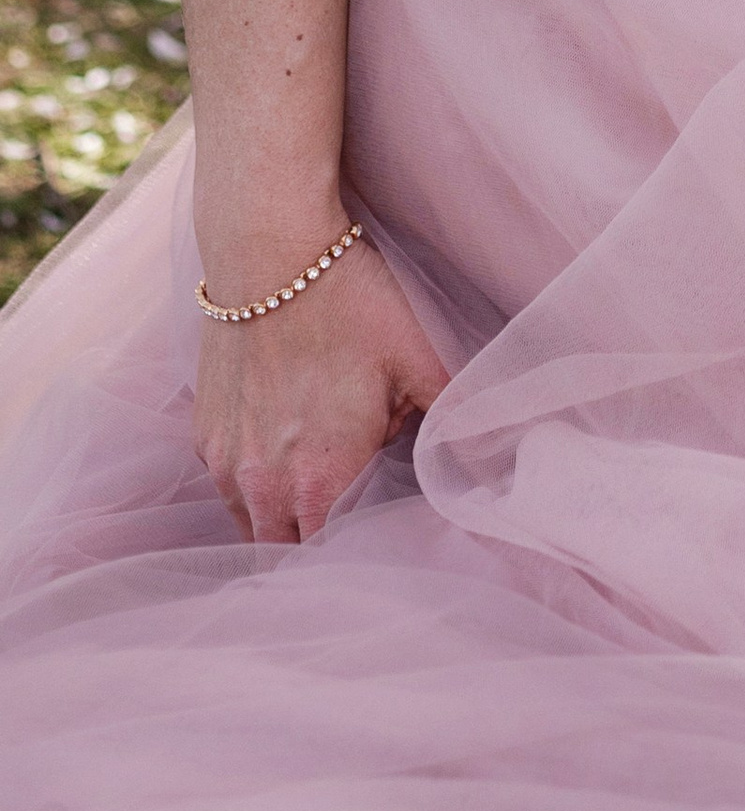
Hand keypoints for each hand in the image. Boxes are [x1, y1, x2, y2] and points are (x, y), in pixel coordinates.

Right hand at [192, 231, 450, 544]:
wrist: (269, 252)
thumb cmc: (349, 302)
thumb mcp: (418, 356)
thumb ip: (449, 416)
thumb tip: (473, 456)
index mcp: (322, 480)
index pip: (334, 558)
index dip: (359, 556)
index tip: (380, 543)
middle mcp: (265, 486)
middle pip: (287, 553)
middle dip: (317, 553)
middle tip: (351, 530)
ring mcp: (227, 463)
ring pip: (252, 525)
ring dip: (281, 522)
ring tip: (317, 500)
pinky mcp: (204, 435)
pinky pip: (230, 486)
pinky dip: (255, 487)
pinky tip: (284, 457)